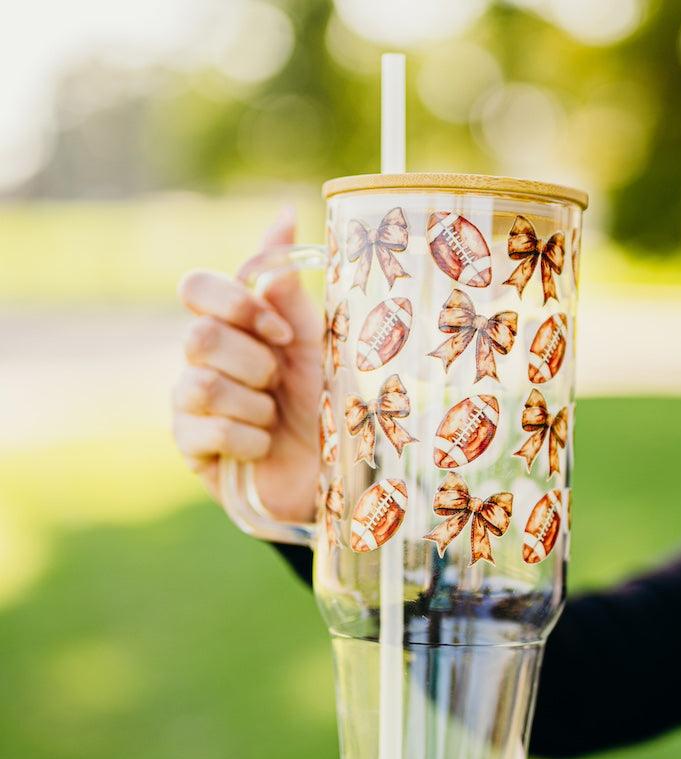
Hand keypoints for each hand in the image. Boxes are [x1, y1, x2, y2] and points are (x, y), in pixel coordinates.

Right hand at [172, 207, 323, 520]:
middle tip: (280, 383)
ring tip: (275, 418)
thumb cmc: (329, 399)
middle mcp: (202, 359)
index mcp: (232, 326)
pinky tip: (264, 447)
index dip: (235, 305)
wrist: (335, 467)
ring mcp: (190, 404)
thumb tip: (283, 214)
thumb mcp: (316, 339)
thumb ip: (289, 288)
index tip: (280, 333)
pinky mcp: (192, 448)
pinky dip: (249, 440)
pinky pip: (207, 431)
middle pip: (197, 337)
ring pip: (199, 384)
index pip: (196, 287)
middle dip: (253, 363)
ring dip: (255, 404)